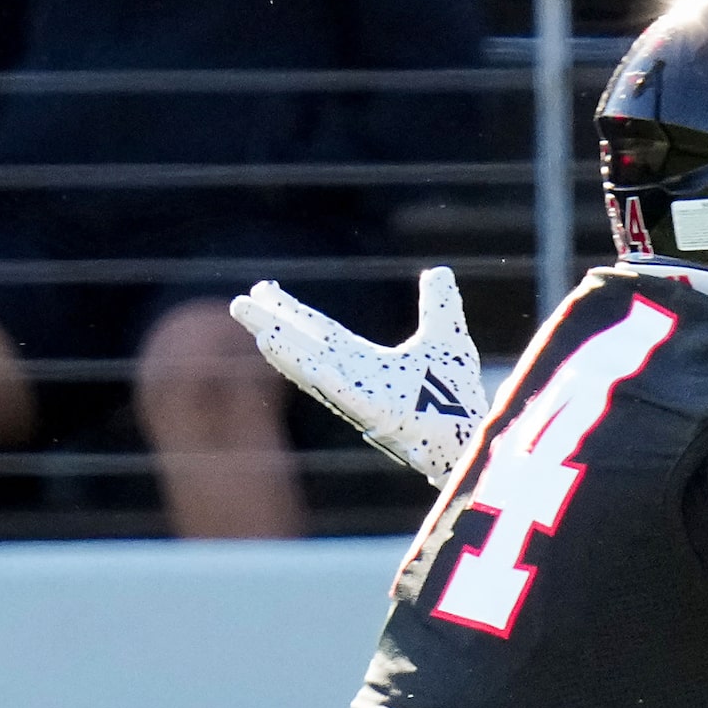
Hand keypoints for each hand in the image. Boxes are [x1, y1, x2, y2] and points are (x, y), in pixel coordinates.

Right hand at [231, 266, 485, 485]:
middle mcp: (354, 380)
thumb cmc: (456, 398)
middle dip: (273, 325)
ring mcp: (360, 399)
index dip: (292, 312)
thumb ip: (439, 305)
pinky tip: (297, 357)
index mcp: (364, 363)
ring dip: (284, 349)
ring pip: (313, 370)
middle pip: (306, 347)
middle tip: (237, 305)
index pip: (320, 332)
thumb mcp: (446, 336)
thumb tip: (437, 271)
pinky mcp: (375, 414)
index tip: (263, 291)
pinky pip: (339, 391)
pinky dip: (315, 372)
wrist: (470, 436)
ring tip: (255, 329)